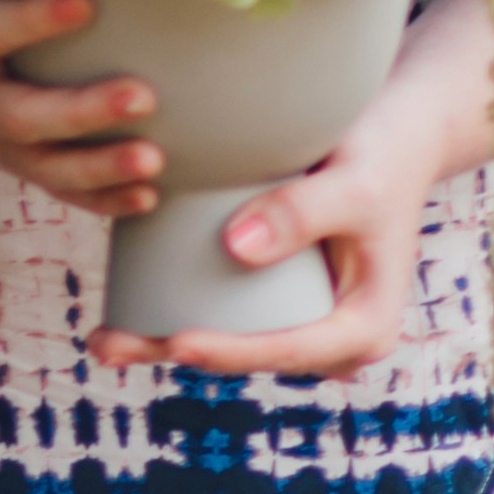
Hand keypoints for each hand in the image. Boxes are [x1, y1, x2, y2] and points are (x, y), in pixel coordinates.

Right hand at [0, 0, 165, 219]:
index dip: (29, 21)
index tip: (85, 3)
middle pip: (16, 115)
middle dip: (80, 112)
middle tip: (143, 97)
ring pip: (40, 164)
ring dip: (97, 168)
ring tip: (154, 161)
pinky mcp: (16, 155)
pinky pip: (57, 186)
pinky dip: (101, 197)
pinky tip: (148, 196)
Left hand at [89, 124, 422, 378]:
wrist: (392, 138)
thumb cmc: (380, 157)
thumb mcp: (352, 182)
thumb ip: (303, 212)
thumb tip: (237, 248)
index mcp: (365, 328)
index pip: (290, 350)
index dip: (233, 352)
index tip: (178, 342)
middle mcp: (331, 336)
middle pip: (248, 355)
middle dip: (178, 354)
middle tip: (108, 348)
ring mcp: (301, 319)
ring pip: (229, 339)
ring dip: (164, 343)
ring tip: (100, 342)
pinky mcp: (275, 295)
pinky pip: (226, 312)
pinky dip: (177, 311)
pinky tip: (122, 313)